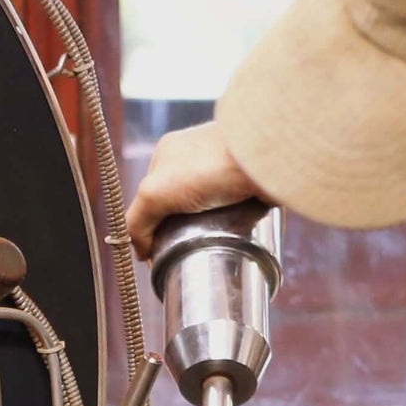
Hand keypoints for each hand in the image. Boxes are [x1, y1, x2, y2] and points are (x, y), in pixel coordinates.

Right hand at [124, 121, 267, 259]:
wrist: (268, 157)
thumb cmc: (210, 166)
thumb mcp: (155, 193)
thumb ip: (137, 220)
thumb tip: (140, 250)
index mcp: (167, 153)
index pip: (149, 197)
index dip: (149, 226)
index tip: (156, 252)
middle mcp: (194, 156)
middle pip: (177, 203)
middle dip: (178, 226)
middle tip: (184, 248)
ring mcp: (223, 166)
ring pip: (205, 207)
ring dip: (205, 226)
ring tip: (211, 242)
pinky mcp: (248, 179)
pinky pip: (233, 208)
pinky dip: (230, 221)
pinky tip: (232, 230)